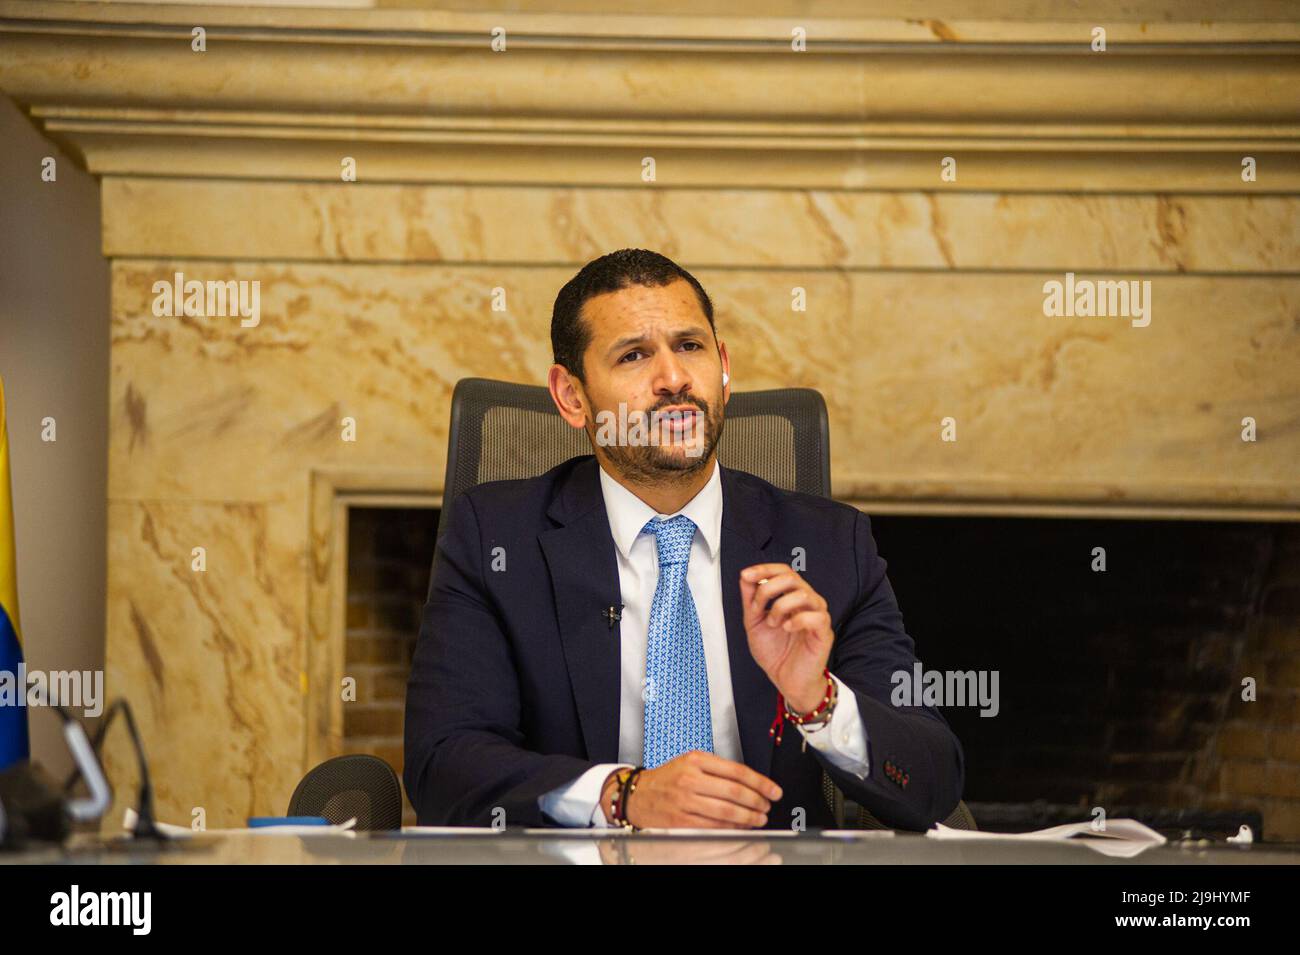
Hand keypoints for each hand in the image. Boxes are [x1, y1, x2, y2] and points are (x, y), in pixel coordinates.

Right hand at [601, 751, 782, 828]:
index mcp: (696, 760)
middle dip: (757, 802)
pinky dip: (731, 829)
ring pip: (727, 811)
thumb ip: (717, 769)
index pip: (737, 771)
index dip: (761, 783)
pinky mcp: (681, 820)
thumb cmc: (666, 778)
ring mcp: (685, 800)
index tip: (774, 791)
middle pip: (735, 792)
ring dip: (748, 818)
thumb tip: (750, 783)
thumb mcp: (690, 762)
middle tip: (767, 807)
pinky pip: (713, 826)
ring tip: (758, 819)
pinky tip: (740, 828)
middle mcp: (691, 778)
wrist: (636, 794)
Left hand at [740, 563, 833, 712]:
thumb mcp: (754, 623)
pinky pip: (817, 616)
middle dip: (768, 588)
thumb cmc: (776, 653)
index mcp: (792, 597)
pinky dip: (796, 620)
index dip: (765, 569)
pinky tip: (786, 628)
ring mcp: (817, 616)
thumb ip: (750, 600)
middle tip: (757, 607)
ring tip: (773, 623)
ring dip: (780, 606)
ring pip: (804, 594)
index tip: (746, 575)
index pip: (784, 571)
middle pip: (792, 577)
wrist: (786, 681)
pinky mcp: (824, 633)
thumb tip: (746, 577)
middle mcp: (807, 603)